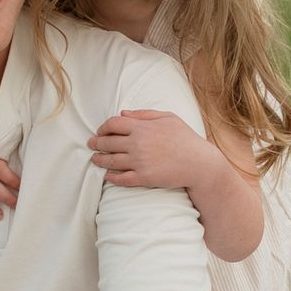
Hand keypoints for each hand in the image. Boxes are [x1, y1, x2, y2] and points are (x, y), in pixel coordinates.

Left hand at [87, 107, 202, 193]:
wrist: (199, 163)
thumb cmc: (185, 138)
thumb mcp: (168, 118)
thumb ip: (144, 114)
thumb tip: (124, 112)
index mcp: (142, 127)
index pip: (113, 124)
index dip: (103, 127)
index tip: (100, 131)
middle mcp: (138, 143)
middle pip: (108, 142)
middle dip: (96, 143)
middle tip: (91, 144)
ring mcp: (140, 161)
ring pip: (111, 161)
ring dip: (99, 160)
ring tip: (95, 159)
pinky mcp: (144, 177)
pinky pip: (121, 179)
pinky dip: (112, 177)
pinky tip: (107, 176)